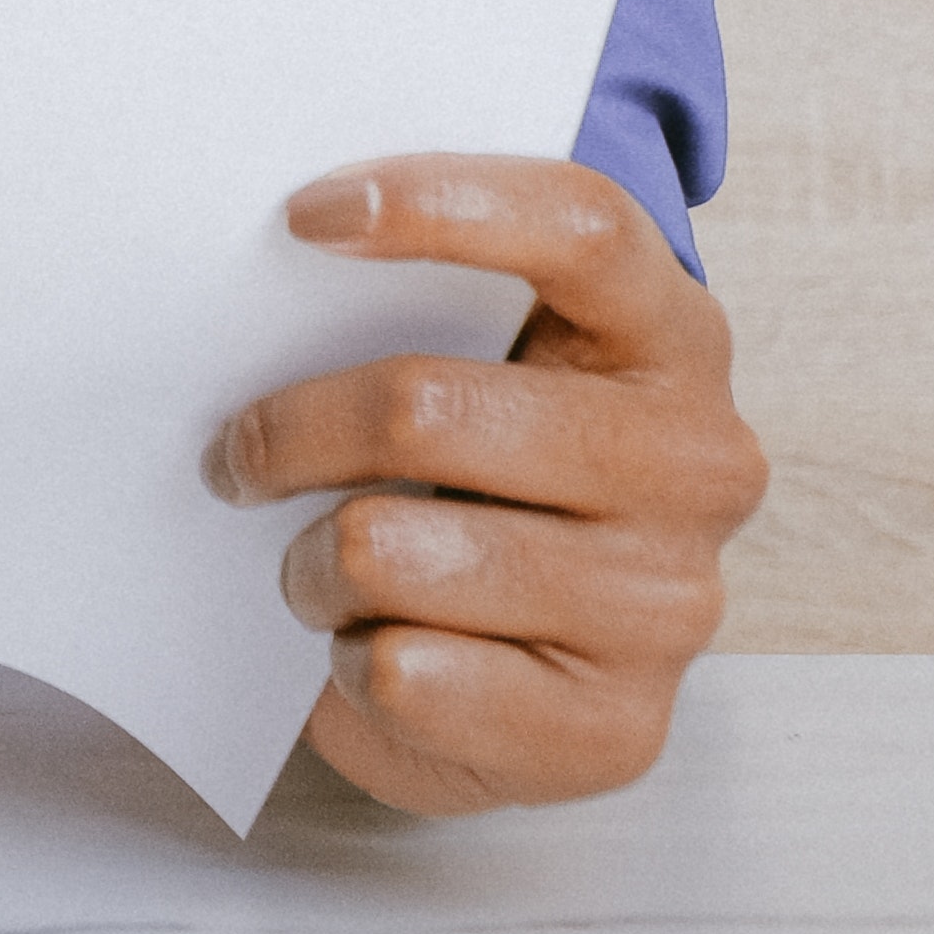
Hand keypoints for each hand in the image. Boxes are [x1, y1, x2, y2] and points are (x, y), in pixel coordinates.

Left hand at [202, 155, 765, 814]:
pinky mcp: (615, 730)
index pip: (582, 226)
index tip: (304, 218)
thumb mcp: (471, 366)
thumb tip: (278, 247)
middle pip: (428, 403)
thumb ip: (416, 300)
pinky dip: (352, 661)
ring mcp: (668, 604)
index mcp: (672, 337)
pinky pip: (407, 674)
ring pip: (388, 549)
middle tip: (236, 456)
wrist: (529, 690)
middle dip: (290, 430)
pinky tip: (376, 650)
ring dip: (310, 565)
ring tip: (318, 572)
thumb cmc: (480, 487)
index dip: (437, 203)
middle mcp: (698, 463)